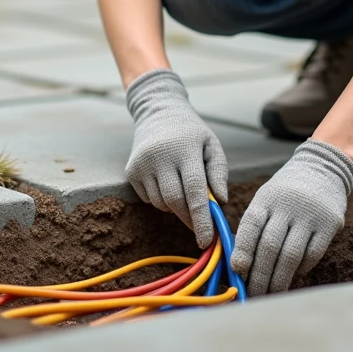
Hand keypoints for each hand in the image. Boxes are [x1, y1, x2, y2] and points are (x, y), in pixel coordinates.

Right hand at [124, 69, 228, 248]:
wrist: (157, 112)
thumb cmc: (191, 132)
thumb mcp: (211, 144)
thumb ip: (219, 172)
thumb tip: (221, 202)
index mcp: (184, 149)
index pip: (194, 191)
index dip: (201, 218)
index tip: (207, 239)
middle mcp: (160, 157)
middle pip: (175, 201)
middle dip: (189, 218)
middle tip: (200, 226)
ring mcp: (142, 164)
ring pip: (161, 203)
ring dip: (176, 207)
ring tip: (183, 189)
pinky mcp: (131, 171)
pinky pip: (149, 199)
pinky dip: (161, 200)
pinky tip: (167, 181)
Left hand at [230, 138, 352, 294]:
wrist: (323, 168)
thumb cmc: (286, 191)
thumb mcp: (266, 198)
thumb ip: (254, 227)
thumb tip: (239, 265)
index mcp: (266, 198)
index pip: (250, 225)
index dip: (242, 249)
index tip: (237, 270)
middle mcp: (287, 205)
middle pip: (270, 246)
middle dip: (260, 275)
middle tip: (254, 294)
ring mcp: (310, 214)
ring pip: (291, 254)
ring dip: (279, 279)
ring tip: (272, 293)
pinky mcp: (329, 224)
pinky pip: (312, 254)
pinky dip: (300, 269)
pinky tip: (293, 274)